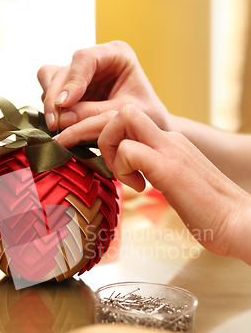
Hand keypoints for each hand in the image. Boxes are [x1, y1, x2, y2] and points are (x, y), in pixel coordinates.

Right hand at [37, 41, 170, 131]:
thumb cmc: (145, 117)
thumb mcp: (123, 115)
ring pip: (51, 77)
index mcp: (116, 54)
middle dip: (55, 97)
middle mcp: (96, 59)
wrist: (145, 127)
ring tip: (56, 125)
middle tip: (55, 124)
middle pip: (64, 70)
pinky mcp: (71, 88)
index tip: (64, 104)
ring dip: (50, 102)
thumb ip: (95, 114)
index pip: (85, 58)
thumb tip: (63, 118)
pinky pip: (50, 91)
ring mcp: (81, 73)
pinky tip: (60, 123)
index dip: (72, 81)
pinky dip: (52, 107)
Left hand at [55, 105, 250, 262]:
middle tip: (105, 165)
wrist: (240, 223)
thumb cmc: (208, 212)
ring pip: (121, 118)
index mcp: (169, 142)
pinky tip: (138, 187)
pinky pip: (129, 149)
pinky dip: (121, 168)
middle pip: (120, 109)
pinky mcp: (169, 168)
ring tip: (123, 176)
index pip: (128, 119)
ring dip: (109, 148)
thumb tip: (134, 177)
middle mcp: (169, 139)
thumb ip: (155, 173)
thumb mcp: (174, 184)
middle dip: (97, 133)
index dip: (106, 135)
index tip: (104, 162)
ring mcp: (170, 150)